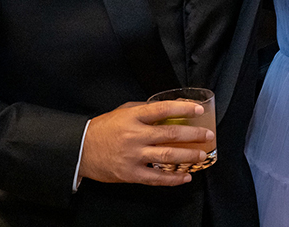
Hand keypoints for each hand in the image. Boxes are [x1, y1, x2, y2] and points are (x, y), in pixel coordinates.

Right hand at [78, 100, 214, 185]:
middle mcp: (135, 135)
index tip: (198, 110)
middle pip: (171, 134)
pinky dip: (173, 179)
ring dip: (188, 156)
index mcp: (133, 116)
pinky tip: (185, 177)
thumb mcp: (123, 111)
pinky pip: (156, 178)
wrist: (80, 149)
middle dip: (193, 135)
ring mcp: (133, 155)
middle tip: (208, 135)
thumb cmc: (103, 128)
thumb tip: (170, 108)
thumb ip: (145, 110)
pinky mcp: (130, 173)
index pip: (163, 110)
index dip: (183, 109)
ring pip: (167, 155)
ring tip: (202, 154)